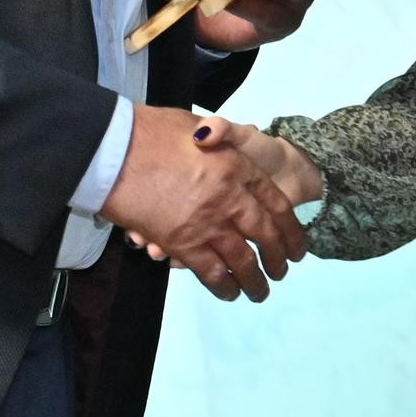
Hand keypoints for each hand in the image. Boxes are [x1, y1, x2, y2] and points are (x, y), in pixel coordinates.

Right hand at [102, 103, 307, 301]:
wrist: (118, 147)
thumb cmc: (154, 131)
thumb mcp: (195, 123)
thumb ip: (215, 133)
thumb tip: (217, 137)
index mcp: (239, 168)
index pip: (276, 204)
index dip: (290, 228)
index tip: (297, 245)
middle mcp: (232, 198)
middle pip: (265, 234)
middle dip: (278, 257)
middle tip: (283, 271)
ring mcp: (209, 223)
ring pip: (243, 259)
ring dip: (255, 280)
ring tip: (261, 292)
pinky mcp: (185, 244)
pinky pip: (212, 272)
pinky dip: (224, 286)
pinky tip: (230, 293)